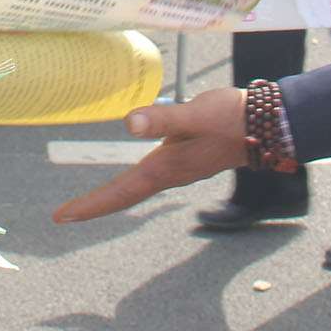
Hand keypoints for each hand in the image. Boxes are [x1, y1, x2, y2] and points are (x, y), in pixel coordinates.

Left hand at [52, 88, 248, 223]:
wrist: (267, 125)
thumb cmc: (231, 118)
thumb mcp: (195, 114)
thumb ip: (163, 118)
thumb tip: (128, 122)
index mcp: (165, 167)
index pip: (120, 192)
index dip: (90, 204)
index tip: (62, 216)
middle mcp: (169, 174)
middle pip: (124, 195)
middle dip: (94, 205)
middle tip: (64, 215)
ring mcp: (179, 169)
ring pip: (136, 189)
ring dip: (111, 197)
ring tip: (86, 204)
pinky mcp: (186, 160)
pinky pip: (148, 178)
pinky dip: (129, 183)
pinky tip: (127, 180)